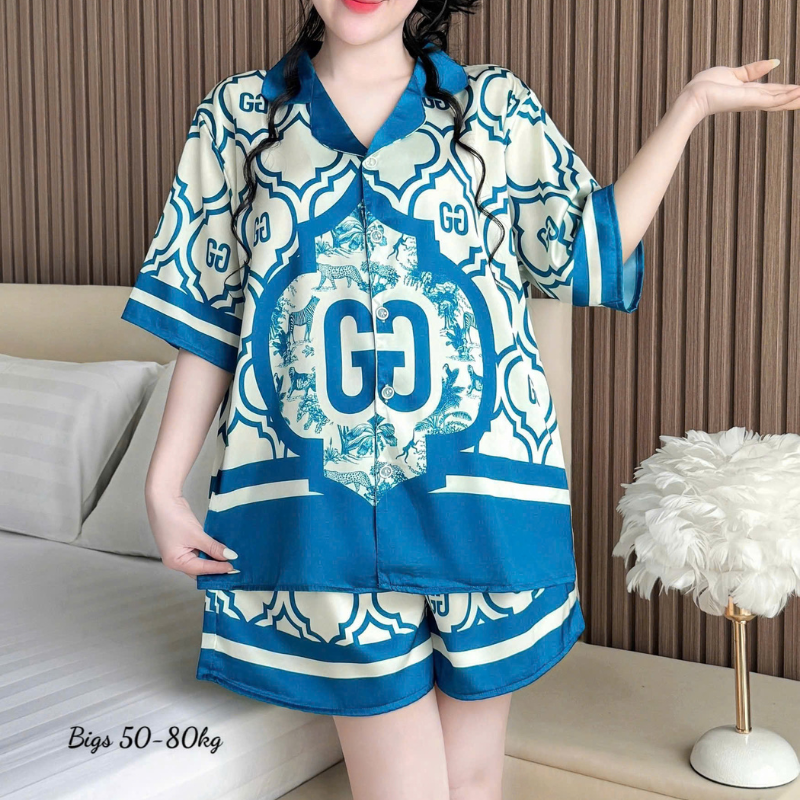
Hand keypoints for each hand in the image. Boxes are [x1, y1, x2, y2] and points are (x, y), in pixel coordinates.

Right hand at [145, 489, 237, 577]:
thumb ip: (213, 547)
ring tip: (230, 560)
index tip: (232, 567)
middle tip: (233, 567)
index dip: (217, 569)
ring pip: (201, 560)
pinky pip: (200, 551)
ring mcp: (180, 551)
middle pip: (200, 569)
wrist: (163, 499)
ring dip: (214, 560)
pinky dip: (210, 551)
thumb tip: (229, 556)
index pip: (200, 570)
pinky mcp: (185, 542)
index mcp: (175, 562)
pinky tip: (221, 550)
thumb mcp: (196, 534)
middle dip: (215, 568)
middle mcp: (177, 560)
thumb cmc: (173, 517)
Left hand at [683, 59, 799, 120]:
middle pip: (779, 99)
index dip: (787, 90)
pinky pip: (773, 100)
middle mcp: (752, 100)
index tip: (799, 89)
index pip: (772, 92)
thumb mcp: (734, 73)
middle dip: (795, 98)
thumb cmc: (706, 86)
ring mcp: (751, 101)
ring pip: (780, 101)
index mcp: (747, 93)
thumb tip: (775, 62)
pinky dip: (787, 97)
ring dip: (795, 99)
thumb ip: (753, 70)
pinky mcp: (750, 100)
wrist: (694, 97)